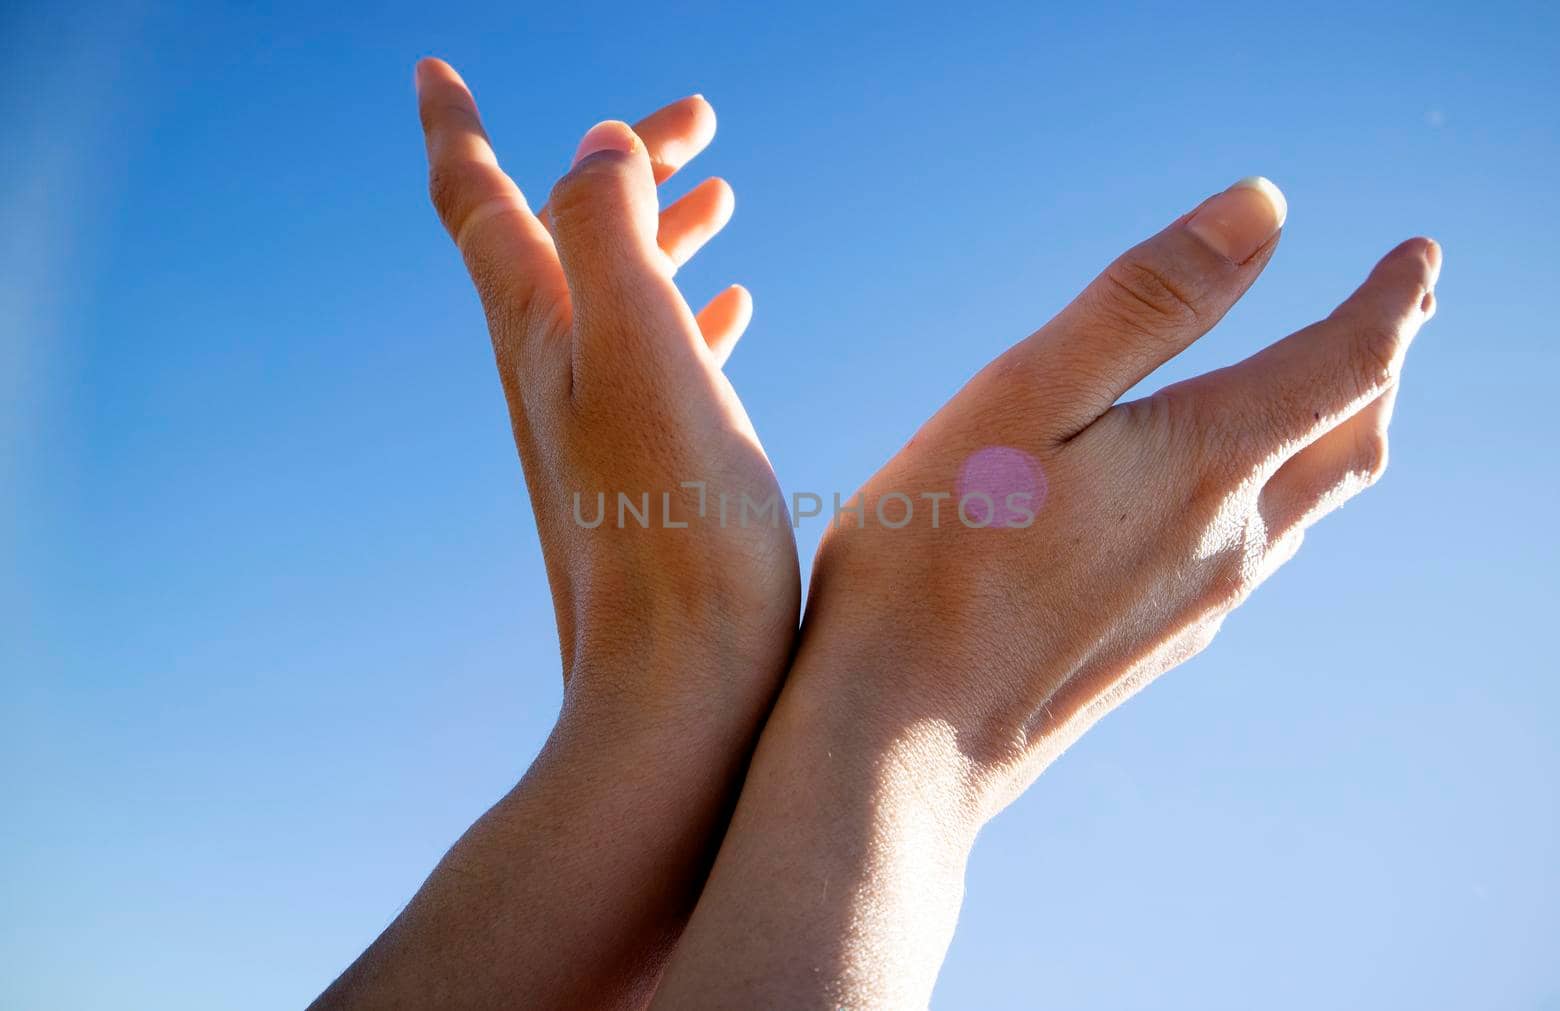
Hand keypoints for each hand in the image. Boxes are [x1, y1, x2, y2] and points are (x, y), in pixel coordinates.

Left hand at [416, 58, 796, 707]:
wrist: (681, 686)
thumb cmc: (672, 525)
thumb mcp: (640, 346)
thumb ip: (609, 227)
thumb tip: (594, 144)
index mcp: (542, 331)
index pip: (478, 203)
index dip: (455, 128)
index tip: (434, 66)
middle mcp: (554, 370)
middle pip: (570, 233)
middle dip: (620, 162)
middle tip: (695, 118)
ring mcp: (600, 424)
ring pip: (622, 294)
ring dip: (661, 230)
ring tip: (720, 193)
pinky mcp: (648, 471)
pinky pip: (664, 359)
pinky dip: (693, 310)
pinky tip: (740, 306)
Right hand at [652, 179, 1440, 1007]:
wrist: (905, 742)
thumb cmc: (936, 557)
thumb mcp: (1024, 395)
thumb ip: (1147, 302)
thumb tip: (1266, 208)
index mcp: (1204, 463)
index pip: (1345, 362)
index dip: (1392, 300)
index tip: (1421, 256)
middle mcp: (1228, 538)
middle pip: (1351, 443)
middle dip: (1382, 366)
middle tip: (1403, 311)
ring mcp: (1198, 603)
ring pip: (1310, 507)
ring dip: (1340, 436)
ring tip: (1339, 396)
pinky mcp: (1158, 645)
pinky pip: (1258, 557)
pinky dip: (1281, 498)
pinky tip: (1235, 502)